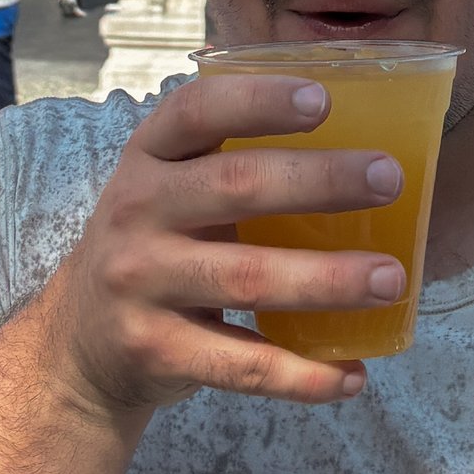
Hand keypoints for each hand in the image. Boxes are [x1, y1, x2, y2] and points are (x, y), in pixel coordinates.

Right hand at [34, 70, 410, 418]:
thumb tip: (363, 152)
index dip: (259, 100)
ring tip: (392, 278)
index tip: (324, 99)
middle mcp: (135, 210)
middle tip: (390, 179)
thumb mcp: (170, 189)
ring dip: (328, 278)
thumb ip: (234, 165)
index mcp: (148, 157)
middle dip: (321, 179)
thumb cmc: (157, 244)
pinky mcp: (155, 350)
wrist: (80, 340)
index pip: (197, 110)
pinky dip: (303, 374)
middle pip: (235, 185)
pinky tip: (353, 374)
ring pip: (247, 278)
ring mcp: (141, 283)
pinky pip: (241, 365)